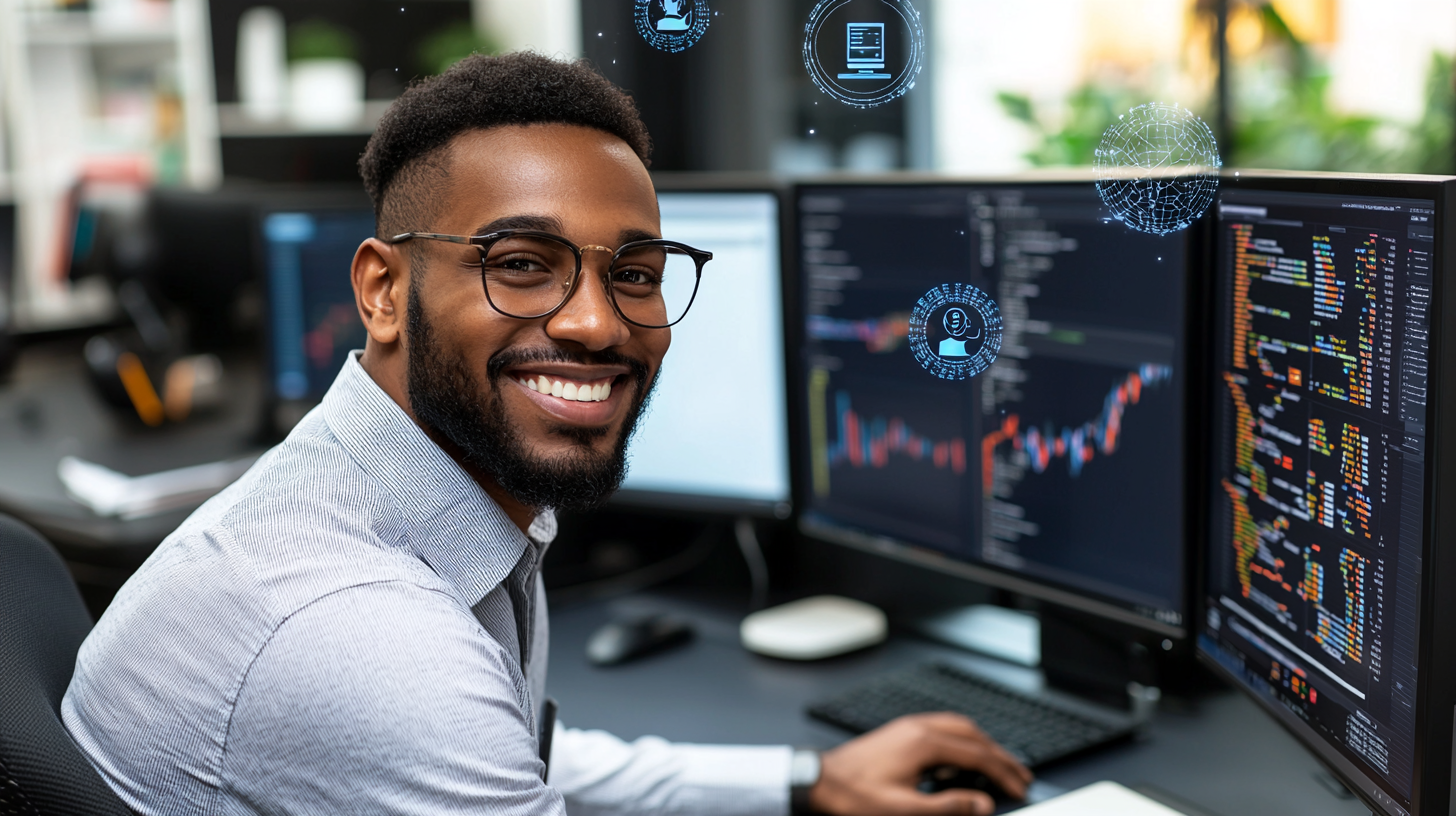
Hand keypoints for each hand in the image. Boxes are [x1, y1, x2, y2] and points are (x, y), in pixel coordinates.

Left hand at [808, 712, 1032, 815]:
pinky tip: (962, 757)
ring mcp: (908, 727)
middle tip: (1019, 776)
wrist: (818, 781)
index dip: (1003, 773)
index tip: (1019, 788)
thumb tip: (981, 804)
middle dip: (1001, 756)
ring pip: (959, 727)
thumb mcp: (903, 810)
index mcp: (924, 743)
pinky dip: (963, 741)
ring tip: (999, 765)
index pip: (978, 755)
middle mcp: (918, 728)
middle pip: (973, 736)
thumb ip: (947, 807)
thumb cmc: (853, 796)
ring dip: (983, 745)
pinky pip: (942, 728)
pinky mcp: (900, 732)